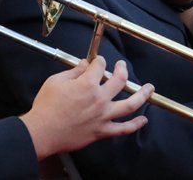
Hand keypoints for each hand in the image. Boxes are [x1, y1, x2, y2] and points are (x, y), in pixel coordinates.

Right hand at [22, 57, 153, 157]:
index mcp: (87, 84)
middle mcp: (99, 99)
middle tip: (122, 66)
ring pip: (130, 104)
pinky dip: (135, 125)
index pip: (100, 65)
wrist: (41, 132)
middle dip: (122, 69)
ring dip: (143, 94)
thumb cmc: (46, 107)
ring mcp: (103, 116)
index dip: (99, 61)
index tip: (97, 62)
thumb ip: (73, 72)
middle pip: (120, 80)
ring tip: (150, 88)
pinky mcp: (102, 131)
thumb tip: (84, 64)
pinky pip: (123, 129)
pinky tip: (143, 120)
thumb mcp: (56, 82)